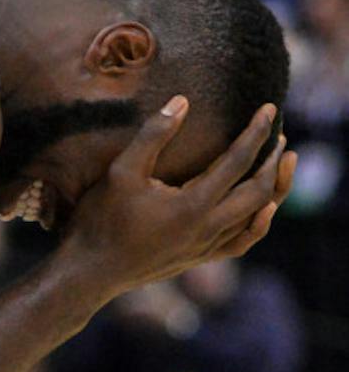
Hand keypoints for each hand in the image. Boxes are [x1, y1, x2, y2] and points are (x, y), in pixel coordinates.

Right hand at [63, 99, 294, 298]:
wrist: (89, 270)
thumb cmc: (101, 218)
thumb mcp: (121, 171)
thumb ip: (153, 135)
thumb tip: (181, 101)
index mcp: (193, 205)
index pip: (237, 161)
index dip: (256, 133)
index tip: (269, 110)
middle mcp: (208, 228)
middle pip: (258, 190)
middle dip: (273, 160)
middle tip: (280, 135)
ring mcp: (206, 246)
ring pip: (257, 217)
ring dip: (274, 188)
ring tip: (282, 164)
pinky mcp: (199, 258)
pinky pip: (242, 242)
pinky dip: (259, 224)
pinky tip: (264, 210)